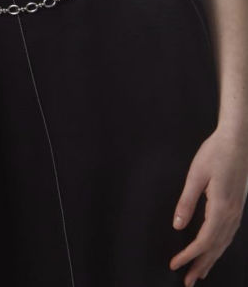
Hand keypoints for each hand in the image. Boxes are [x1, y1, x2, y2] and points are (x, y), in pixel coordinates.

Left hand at [169, 126, 247, 285]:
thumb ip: (186, 201)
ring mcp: (237, 212)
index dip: (188, 256)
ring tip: (200, 273)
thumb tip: (177, 225)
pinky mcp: (237, 207)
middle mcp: (232, 215)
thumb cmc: (216, 153)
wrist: (238, 141)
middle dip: (200, 266)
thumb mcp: (196, 175)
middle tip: (187, 281)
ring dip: (210, 260)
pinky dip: (219, 248)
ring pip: (223, 244)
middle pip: (215, 248)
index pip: (203, 241)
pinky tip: (214, 251)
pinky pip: (228, 235)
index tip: (175, 265)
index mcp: (221, 208)